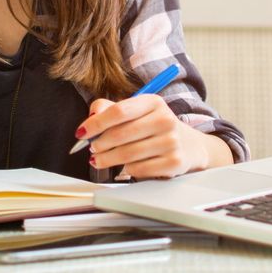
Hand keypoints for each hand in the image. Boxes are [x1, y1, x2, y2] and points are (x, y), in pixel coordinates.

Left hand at [78, 95, 214, 179]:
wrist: (189, 145)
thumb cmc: (154, 127)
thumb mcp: (136, 111)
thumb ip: (110, 109)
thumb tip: (91, 115)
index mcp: (153, 102)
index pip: (119, 111)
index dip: (96, 123)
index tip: (81, 132)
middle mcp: (165, 119)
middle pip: (120, 134)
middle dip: (99, 144)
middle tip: (91, 149)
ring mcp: (171, 142)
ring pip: (128, 155)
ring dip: (108, 160)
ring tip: (100, 160)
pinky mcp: (174, 162)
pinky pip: (139, 169)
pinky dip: (127, 170)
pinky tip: (124, 167)